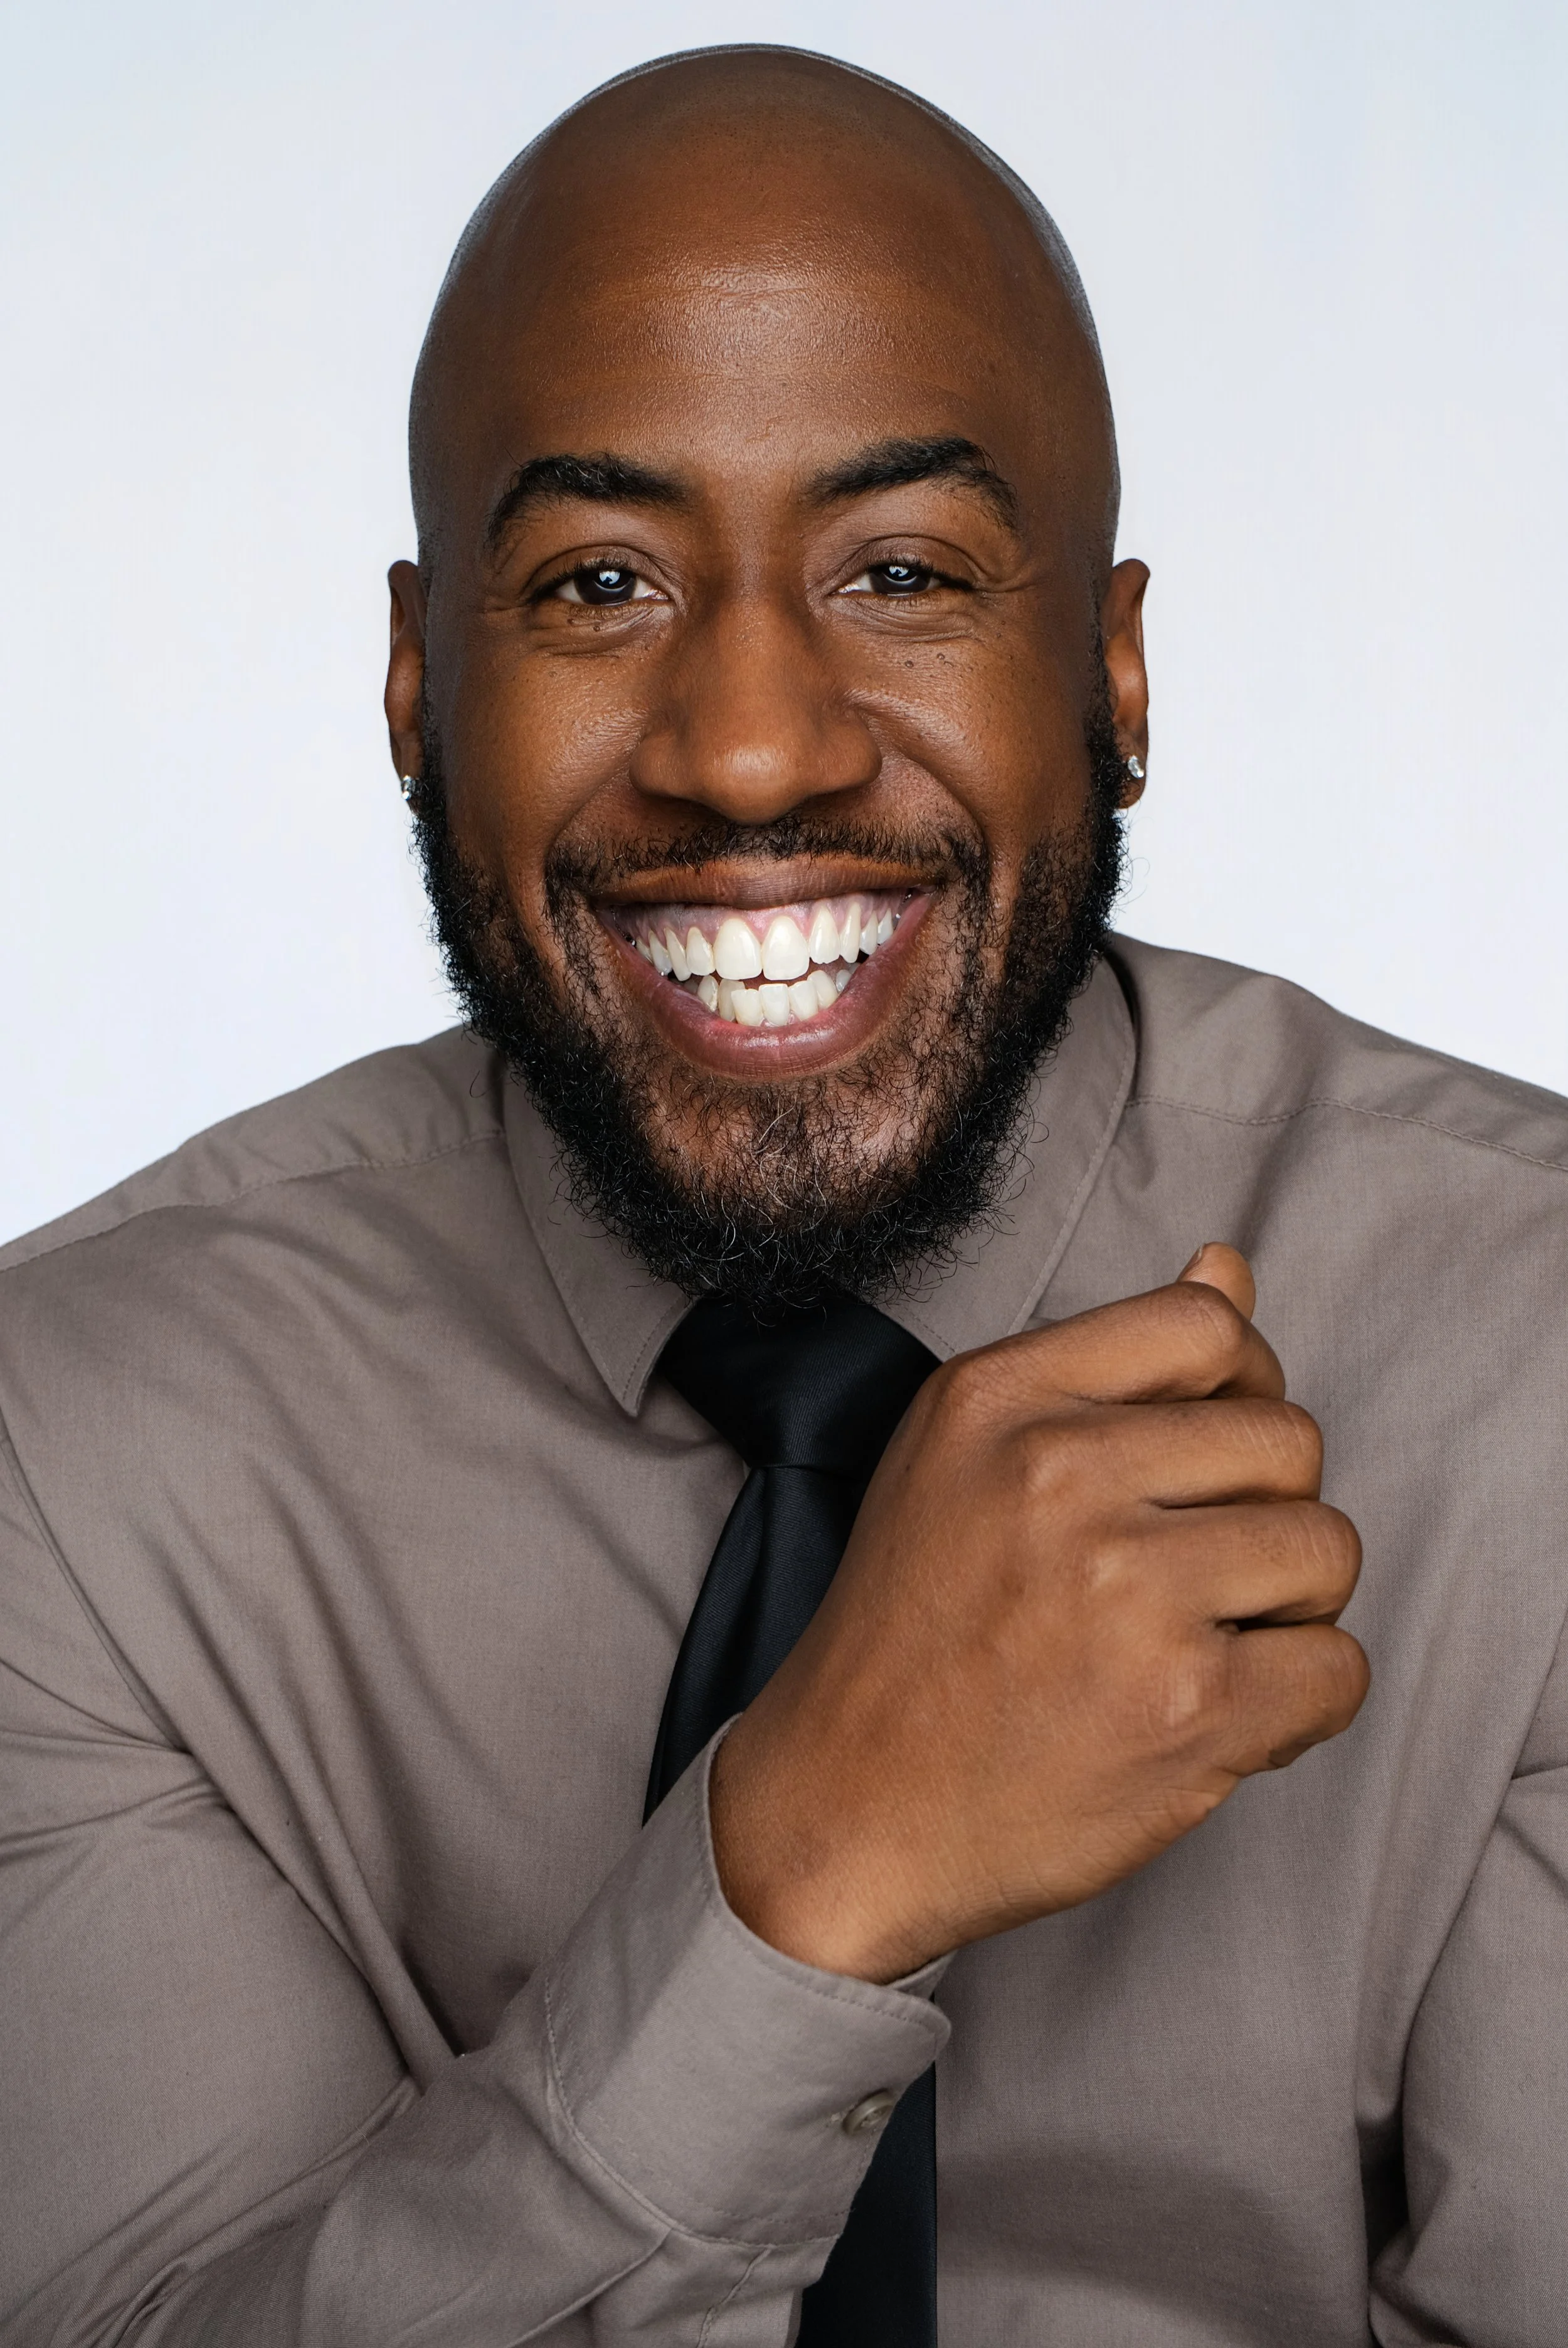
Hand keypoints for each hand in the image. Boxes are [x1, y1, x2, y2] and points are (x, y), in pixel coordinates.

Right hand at [709, 1245, 1368, 1981]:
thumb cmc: (914, 1632)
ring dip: (1289, 1607)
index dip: (1239, 1390)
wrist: (846, 1808)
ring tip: (1202, 1642)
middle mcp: (1061, 1474)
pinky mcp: (1187, 1707)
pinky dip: (1298, 1702)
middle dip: (1265, 1511)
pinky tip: (1218, 1714)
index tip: (1205, 1458)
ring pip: (1327, 1549)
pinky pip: (1338, 1668)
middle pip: (1288, 1439)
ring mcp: (1128, 1591)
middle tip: (1192, 1575)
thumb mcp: (967, 1456)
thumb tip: (1232, 1264)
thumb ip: (1107, 1363)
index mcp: (999, 1398)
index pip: (1208, 1324)